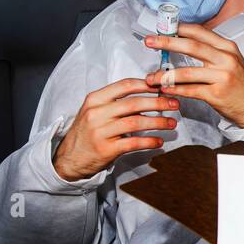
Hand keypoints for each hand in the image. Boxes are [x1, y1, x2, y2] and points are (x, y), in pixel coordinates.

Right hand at [52, 79, 178, 181]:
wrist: (69, 158)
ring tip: (172, 123)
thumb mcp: (96, 112)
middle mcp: (96, 113)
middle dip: (158, 103)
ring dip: (158, 122)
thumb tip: (149, 95)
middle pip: (134, 103)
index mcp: (95, 99)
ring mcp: (100, 131)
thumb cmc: (87, 132)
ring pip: (135, 123)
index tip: (163, 87)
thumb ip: (117, 103)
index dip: (147, 85)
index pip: (125, 86)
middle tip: (174, 104)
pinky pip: (133, 143)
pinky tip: (159, 141)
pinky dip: (149, 142)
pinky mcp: (105, 149)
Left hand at [144, 23, 243, 128]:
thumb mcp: (230, 60)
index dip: (179, 28)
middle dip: (167, 42)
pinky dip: (175, 90)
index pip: (200, 32)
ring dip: (165, 75)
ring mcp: (222, 77)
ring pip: (187, 72)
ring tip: (151, 77)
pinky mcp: (217, 94)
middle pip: (192, 46)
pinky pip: (190, 90)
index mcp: (227, 47)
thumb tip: (184, 40)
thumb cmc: (240, 83)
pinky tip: (164, 89)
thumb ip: (211, 50)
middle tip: (149, 41)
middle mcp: (226, 59)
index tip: (162, 27)